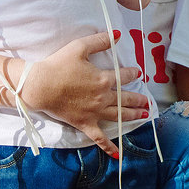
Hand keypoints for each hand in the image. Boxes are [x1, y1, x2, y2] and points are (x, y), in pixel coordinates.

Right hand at [19, 32, 149, 158]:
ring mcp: (94, 112)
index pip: (123, 76)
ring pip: (118, 116)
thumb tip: (118, 34)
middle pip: (125, 99)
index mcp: (103, 79)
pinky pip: (99, 138)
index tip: (138, 73)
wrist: (40, 85)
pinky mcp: (85, 124)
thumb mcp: (79, 47)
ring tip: (143, 116)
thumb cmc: (58, 65)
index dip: (132, 73)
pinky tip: (118, 154)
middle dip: (138, 99)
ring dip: (132, 116)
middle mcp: (102, 97)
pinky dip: (108, 146)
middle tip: (147, 101)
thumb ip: (100, 41)